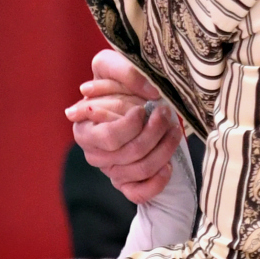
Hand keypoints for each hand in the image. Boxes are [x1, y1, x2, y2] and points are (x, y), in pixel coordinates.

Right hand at [67, 48, 182, 202]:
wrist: (129, 99)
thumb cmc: (119, 82)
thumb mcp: (112, 65)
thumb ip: (125, 71)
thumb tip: (149, 91)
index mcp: (84, 129)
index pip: (109, 138)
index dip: (130, 126)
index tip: (143, 109)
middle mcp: (94, 154)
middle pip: (128, 154)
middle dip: (154, 134)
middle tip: (167, 114)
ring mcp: (110, 170)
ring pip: (140, 170)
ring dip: (164, 151)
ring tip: (175, 130)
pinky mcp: (125, 183)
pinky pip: (139, 194)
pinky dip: (157, 182)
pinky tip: (168, 166)